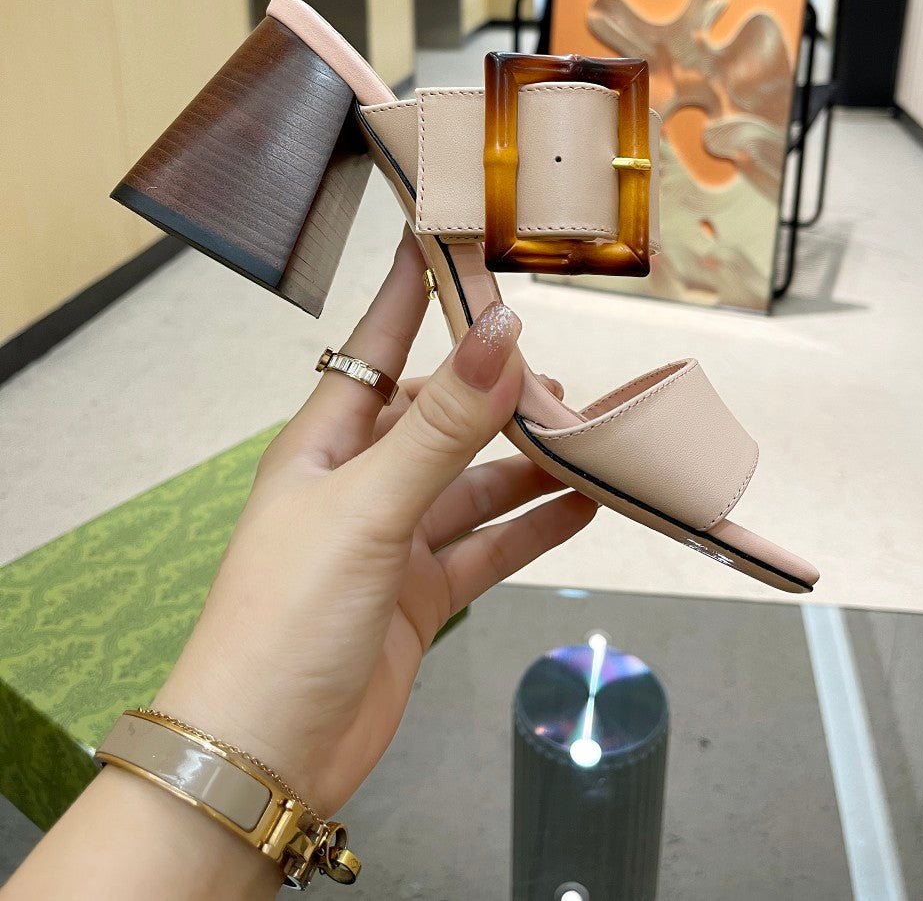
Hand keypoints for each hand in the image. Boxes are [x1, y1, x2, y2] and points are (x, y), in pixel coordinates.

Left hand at [155, 230, 595, 813]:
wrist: (266, 756)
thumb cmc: (290, 617)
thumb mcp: (367, 509)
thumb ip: (440, 427)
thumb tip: (502, 335)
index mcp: (325, 443)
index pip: (377, 344)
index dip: (413, 290)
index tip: (452, 233)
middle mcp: (359, 481)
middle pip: (439, 415)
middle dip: (494, 391)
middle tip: (560, 377)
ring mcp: (392, 540)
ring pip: (473, 482)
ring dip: (525, 461)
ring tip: (587, 437)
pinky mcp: (420, 596)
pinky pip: (487, 546)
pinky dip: (532, 526)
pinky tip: (582, 504)